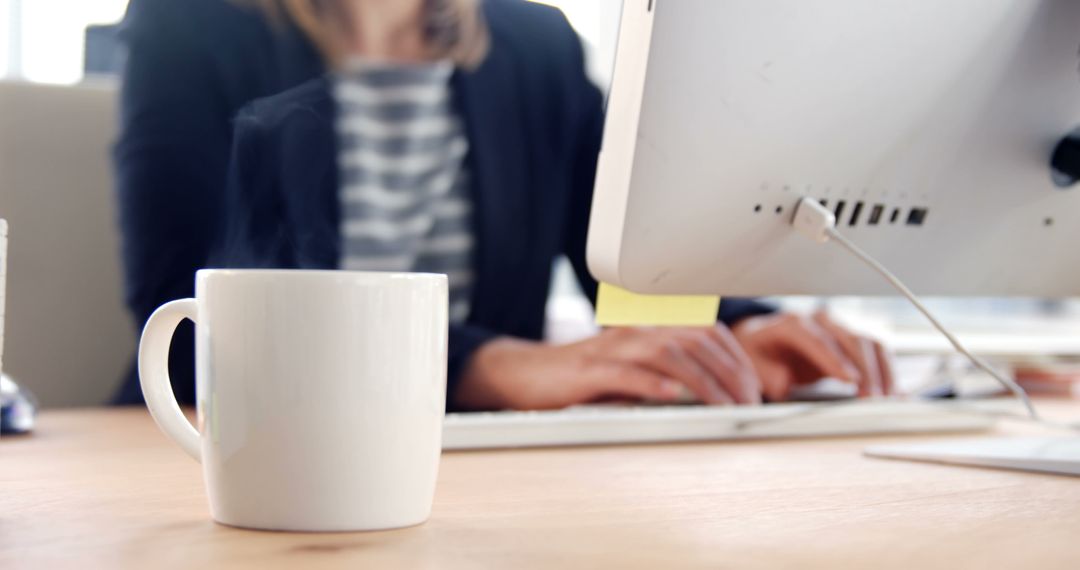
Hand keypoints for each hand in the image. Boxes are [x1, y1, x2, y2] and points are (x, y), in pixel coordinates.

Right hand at [454, 326, 761, 410]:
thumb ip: (666, 376)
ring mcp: (611, 350)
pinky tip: (673, 396)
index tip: (755, 384)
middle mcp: (634, 332)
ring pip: (668, 354)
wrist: (523, 374)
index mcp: (648, 329)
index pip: (704, 332)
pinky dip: (653, 383)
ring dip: (703, 380)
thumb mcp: (631, 372)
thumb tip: (712, 394)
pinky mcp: (588, 371)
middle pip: (694, 341)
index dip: (736, 356)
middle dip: (729, 371)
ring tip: (724, 402)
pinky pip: (626, 373)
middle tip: (749, 400)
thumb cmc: (579, 377)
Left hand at [732, 311, 892, 400]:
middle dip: (866, 370)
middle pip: (850, 339)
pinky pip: (876, 351)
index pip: (817, 340)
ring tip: (888, 399)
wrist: (764, 340)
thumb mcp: (754, 365)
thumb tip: (784, 382)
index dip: (835, 360)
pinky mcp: (852, 339)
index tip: (851, 381)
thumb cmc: (761, 353)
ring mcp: (838, 327)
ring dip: (883, 371)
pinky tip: (894, 391)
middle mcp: (819, 320)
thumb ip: (767, 374)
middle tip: (874, 399)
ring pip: (869, 342)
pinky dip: (888, 370)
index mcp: (792, 324)